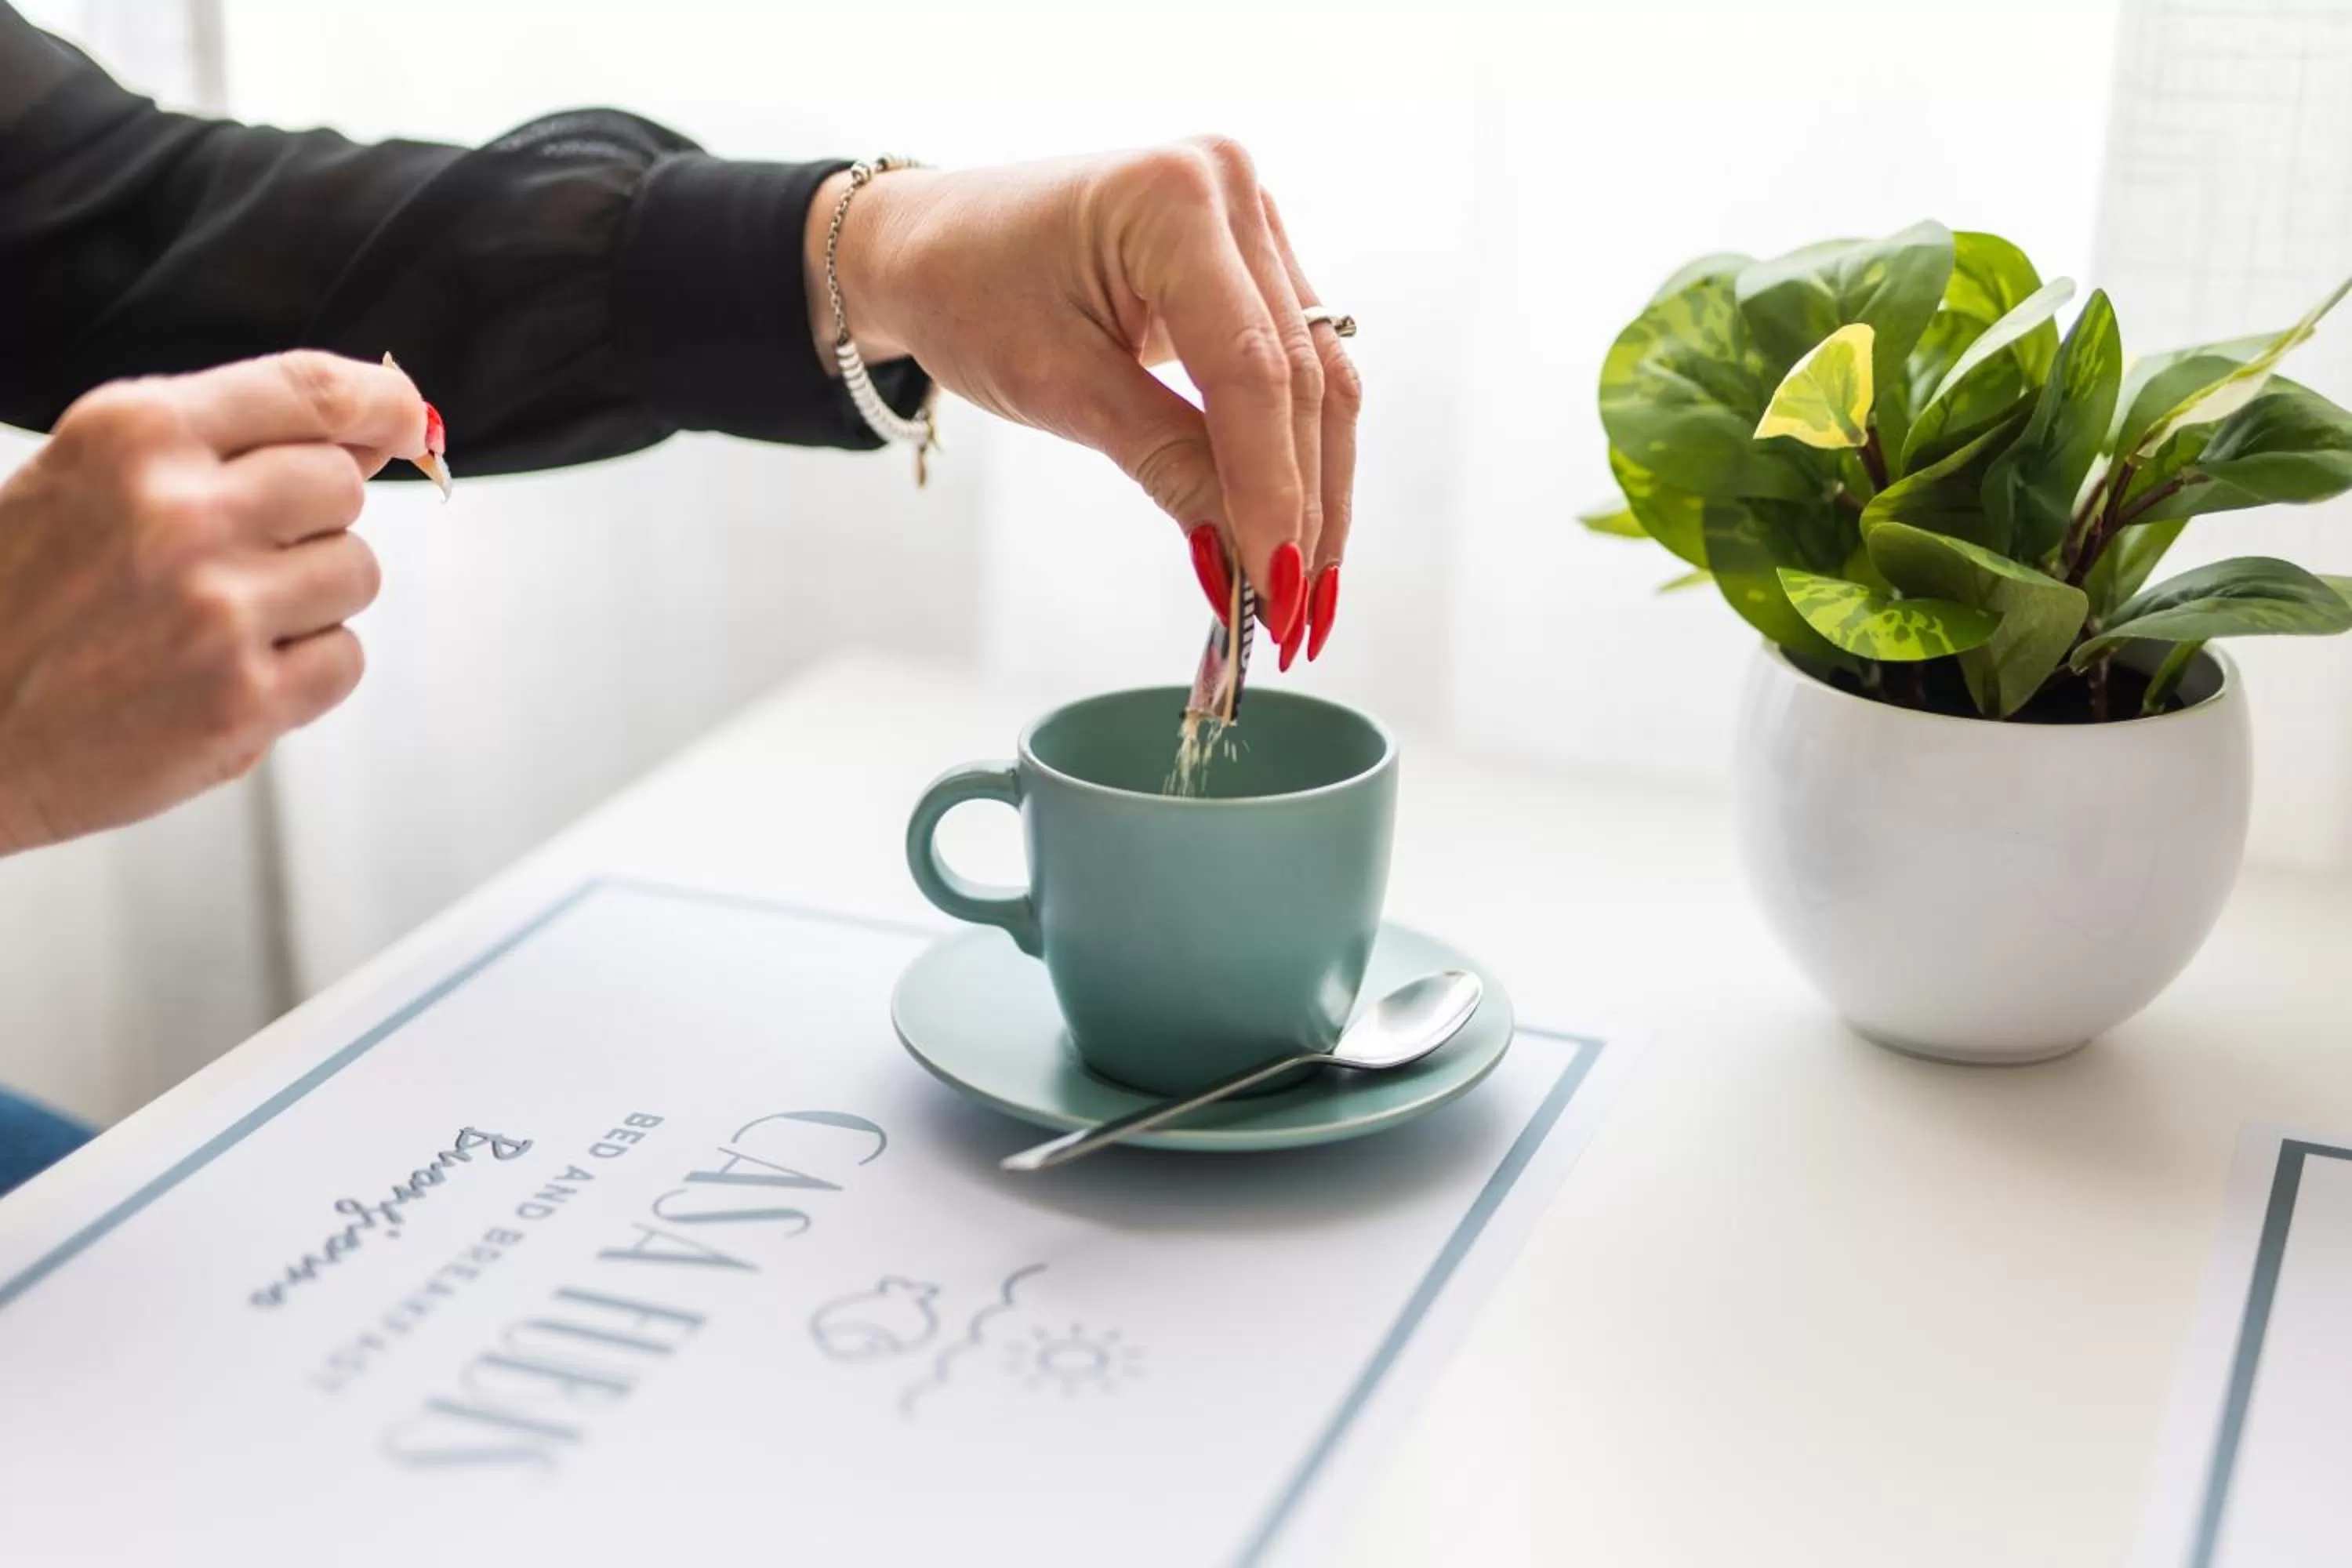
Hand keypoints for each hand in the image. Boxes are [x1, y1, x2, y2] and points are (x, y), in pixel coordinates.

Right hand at [0, 351, 429, 854]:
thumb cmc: (14, 602)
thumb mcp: (89, 480)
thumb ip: (223, 448)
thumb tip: (369, 434)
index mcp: (134, 435)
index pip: (311, 391)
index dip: (381, 404)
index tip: (406, 422)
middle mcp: (180, 511)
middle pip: (342, 487)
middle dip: (310, 521)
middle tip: (235, 559)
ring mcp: (217, 608)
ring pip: (356, 572)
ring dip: (308, 599)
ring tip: (215, 623)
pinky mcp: (243, 700)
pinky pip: (344, 660)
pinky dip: (302, 673)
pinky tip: (222, 675)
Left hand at [813, 138, 1358, 665]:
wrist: (933, 243)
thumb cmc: (968, 294)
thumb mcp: (1055, 385)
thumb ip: (1163, 461)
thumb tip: (1241, 561)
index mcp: (1174, 198)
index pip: (1251, 369)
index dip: (1272, 488)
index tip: (1275, 590)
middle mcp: (1230, 190)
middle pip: (1301, 377)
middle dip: (1303, 508)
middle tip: (1297, 618)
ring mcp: (1251, 219)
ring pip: (1320, 379)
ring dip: (1318, 492)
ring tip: (1308, 598)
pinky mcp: (1255, 258)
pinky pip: (1300, 367)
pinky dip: (1296, 454)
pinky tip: (1297, 534)